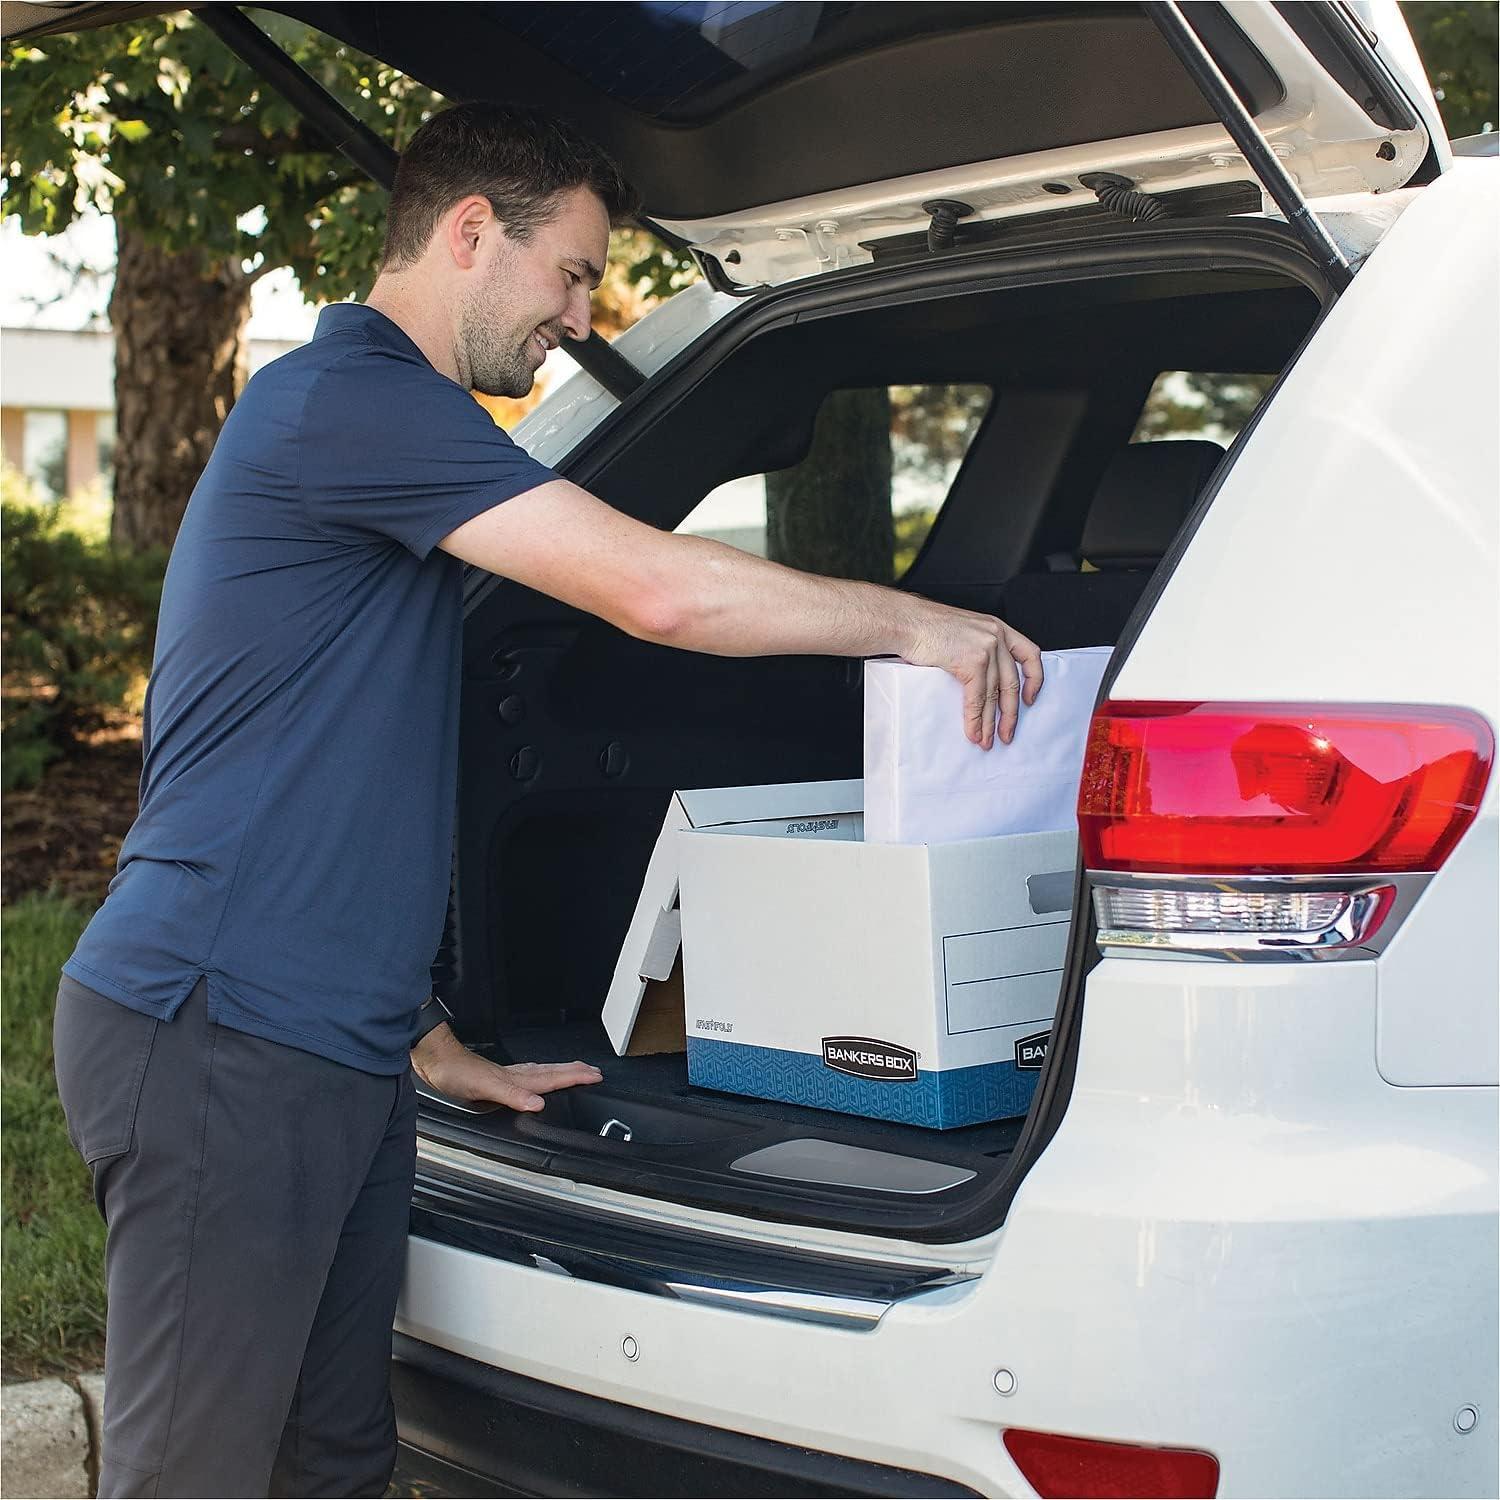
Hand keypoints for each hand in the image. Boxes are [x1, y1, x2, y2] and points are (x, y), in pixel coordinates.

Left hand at [411, 1023, 602, 1111]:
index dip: (575, 1077)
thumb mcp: (483, 1087)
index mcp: (516, 1078)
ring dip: (561, 1072)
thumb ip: (512, 1095)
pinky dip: (541, 1076)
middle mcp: (514, 1075)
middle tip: (595, 1071)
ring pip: (541, 1073)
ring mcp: (505, 1075)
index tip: (595, 1076)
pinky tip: (536, 1080)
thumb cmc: (455, 1072)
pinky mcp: (495, 1078)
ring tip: (575, 1071)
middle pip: (552, 1073)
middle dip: (575, 1072)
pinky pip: (528, 1076)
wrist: (435, 1059)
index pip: (553, 1078)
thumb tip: (538, 1103)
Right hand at [900, 599, 1043, 747]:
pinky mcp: (973, 661)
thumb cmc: (924, 626)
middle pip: (1011, 682)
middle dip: (1010, 713)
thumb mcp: (962, 632)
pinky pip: (977, 698)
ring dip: (990, 723)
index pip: (1029, 654)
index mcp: (996, 627)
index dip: (1034, 679)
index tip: (1030, 699)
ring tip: (986, 741)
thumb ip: (976, 649)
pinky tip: (973, 732)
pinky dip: (975, 719)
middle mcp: (996, 635)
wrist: (905, 621)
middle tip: (1006, 734)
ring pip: (994, 695)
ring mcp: (986, 647)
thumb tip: (977, 683)